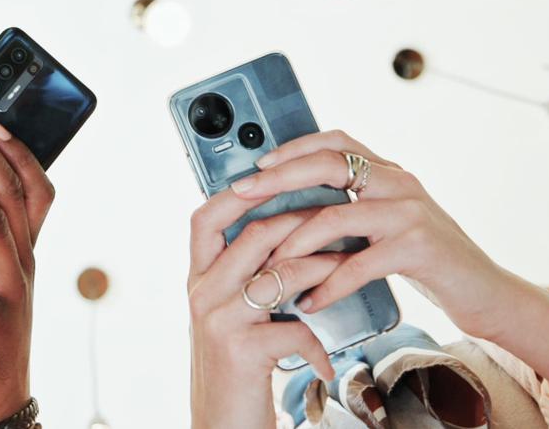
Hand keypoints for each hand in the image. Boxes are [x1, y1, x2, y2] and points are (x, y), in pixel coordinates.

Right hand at [186, 189, 340, 428]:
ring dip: (325, 267)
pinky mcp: (242, 350)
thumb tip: (283, 235)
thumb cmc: (235, 371)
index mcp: (198, 279)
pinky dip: (319, 343)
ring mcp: (220, 320)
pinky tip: (327, 361)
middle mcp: (202, 293)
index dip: (241, 192)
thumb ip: (244, 279)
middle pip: (255, 233)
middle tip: (339, 218)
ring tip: (350, 269)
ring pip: (283, 271)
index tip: (278, 176)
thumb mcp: (231, 318)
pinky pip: (295, 327)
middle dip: (304, 222)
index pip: (207, 217)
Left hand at [235, 131, 523, 338]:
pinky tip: (309, 303)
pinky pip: (358, 264)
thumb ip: (358, 208)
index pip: (337, 142)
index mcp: (390, 173)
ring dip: (295, 240)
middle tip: (244, 195)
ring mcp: (410, 214)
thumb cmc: (430, 262)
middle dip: (280, 179)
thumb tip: (299, 209)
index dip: (295, 146)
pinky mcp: (417, 249)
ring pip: (337, 215)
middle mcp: (400, 183)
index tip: (259, 164)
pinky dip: (328, 285)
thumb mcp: (392, 224)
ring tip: (268, 265)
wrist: (486, 293)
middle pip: (329, 166)